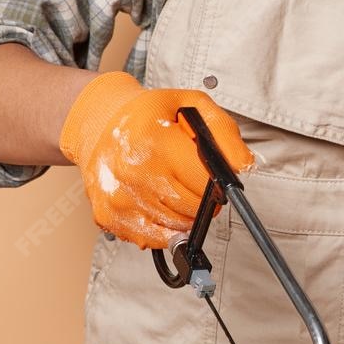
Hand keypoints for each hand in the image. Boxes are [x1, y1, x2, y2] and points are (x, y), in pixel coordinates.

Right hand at [58, 73, 254, 247]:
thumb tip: (243, 166)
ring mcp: (119, 199)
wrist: (100, 125)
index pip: (206, 183)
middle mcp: (133, 173)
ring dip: (183, 213)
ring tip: (171, 186)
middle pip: (193, 209)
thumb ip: (224, 134)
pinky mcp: (108, 218)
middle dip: (202, 198)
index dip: (217, 182)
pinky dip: (162, 225)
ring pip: (177, 227)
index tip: (212, 175)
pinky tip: (155, 200)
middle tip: (191, 179)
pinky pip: (154, 238)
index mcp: (155, 141)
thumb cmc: (148, 116)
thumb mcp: (192, 105)